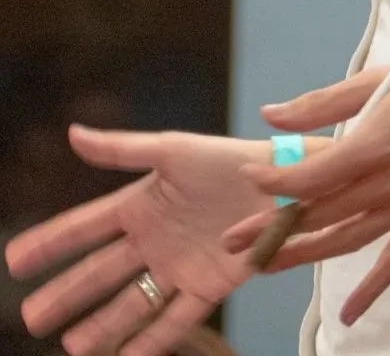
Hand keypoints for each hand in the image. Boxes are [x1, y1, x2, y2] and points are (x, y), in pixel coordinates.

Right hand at [4, 126, 325, 355]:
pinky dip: (152, 341)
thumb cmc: (227, 159)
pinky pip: (175, 319)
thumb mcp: (173, 149)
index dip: (52, 242)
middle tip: (33, 317)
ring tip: (73, 347)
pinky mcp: (208, 287)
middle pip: (101, 272)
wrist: (284, 181)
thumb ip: (122, 148)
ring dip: (102, 325)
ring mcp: (179, 266)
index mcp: (143, 204)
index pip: (86, 228)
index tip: (15, 260)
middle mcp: (155, 240)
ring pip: (131, 302)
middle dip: (66, 294)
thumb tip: (73, 133)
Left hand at [224, 60, 389, 325]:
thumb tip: (273, 115)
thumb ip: (322, 103)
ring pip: (345, 241)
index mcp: (374, 145)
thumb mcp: (380, 79)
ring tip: (263, 266)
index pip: (311, 176)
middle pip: (319, 214)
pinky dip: (371, 291)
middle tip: (233, 239)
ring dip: (302, 256)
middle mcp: (388, 184)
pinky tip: (349, 315)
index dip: (275, 180)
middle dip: (272, 226)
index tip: (250, 177)